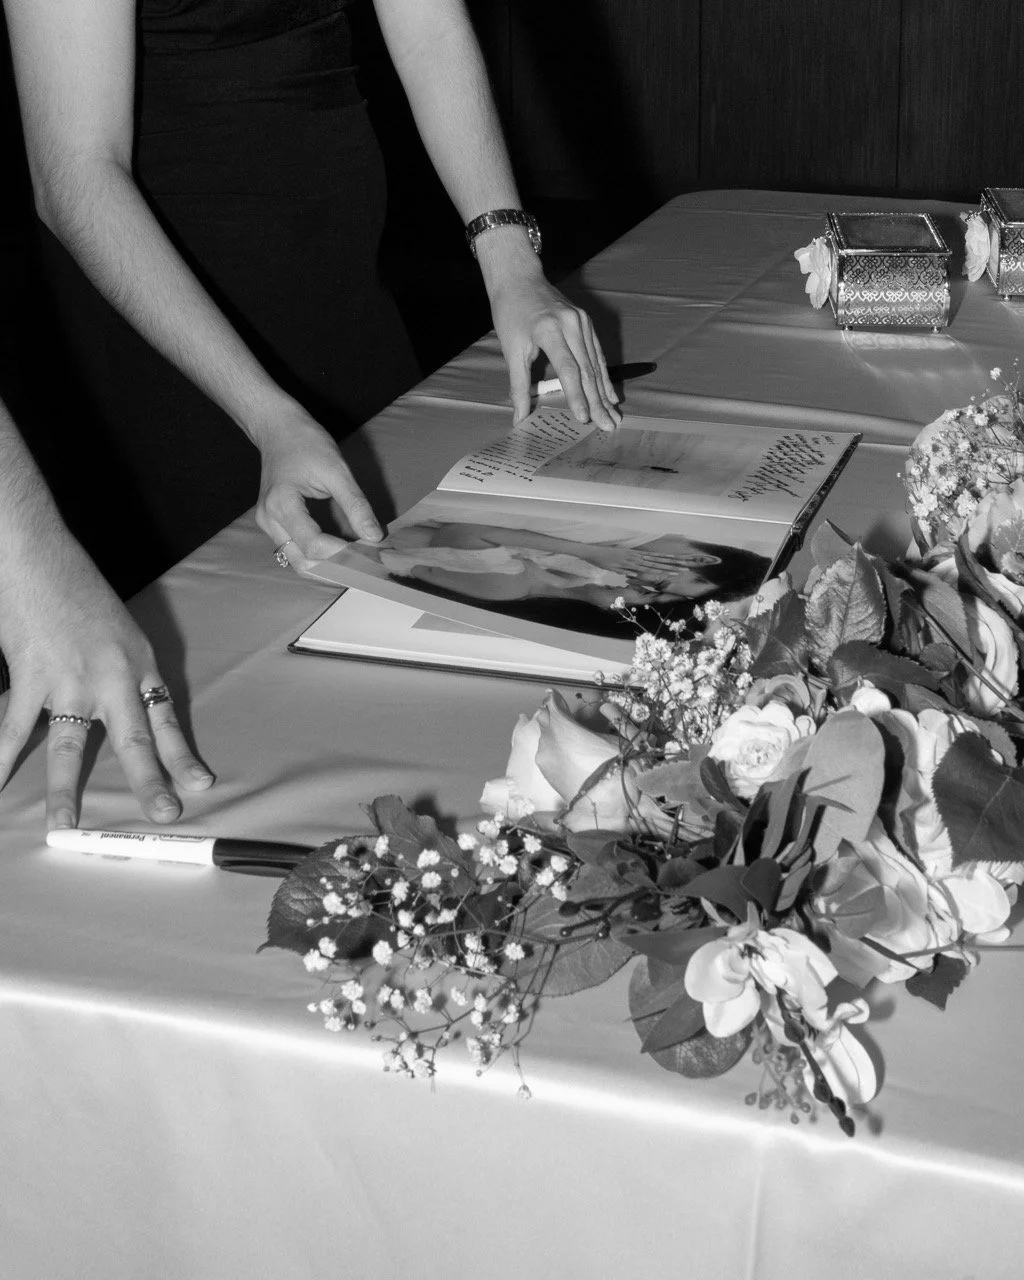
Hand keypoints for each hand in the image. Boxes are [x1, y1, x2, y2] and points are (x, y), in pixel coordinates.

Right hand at [0, 545, 213, 828]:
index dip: (181, 755)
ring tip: (64, 825)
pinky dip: (0, 759)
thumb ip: (120, 672)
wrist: (35, 556)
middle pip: (134, 740)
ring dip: (64, 790)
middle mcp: (111, 676)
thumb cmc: (74, 586)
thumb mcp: (118, 629)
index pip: (165, 719)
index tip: (199, 784)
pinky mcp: (30, 676)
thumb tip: (113, 710)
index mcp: (138, 663)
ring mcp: (69, 680)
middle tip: (164, 815)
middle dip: (149, 782)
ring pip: (69, 746)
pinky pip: (11, 728)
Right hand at [255, 416, 382, 560]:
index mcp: (282, 504)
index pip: (313, 544)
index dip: (342, 553)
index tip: (369, 552)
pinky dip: (317, 556)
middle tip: (364, 567)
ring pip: (296, 560)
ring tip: (355, 563)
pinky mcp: (274, 524)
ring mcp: (268, 524)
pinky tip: (340, 553)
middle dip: (334, 569)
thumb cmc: (305, 442)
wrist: (277, 428)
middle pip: (301, 561)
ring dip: (326, 566)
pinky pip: (295, 549)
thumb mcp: (337, 470)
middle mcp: (269, 519)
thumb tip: (374, 536)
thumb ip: (355, 505)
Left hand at [486, 259, 621, 430]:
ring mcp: (582, 321)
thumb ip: (519, 386)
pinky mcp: (586, 322)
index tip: (584, 418)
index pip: (568, 369)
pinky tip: (610, 395)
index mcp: (549, 330)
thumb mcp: (511, 350)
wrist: (519, 279)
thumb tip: (520, 417)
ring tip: (613, 416)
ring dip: (605, 393)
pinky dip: (604, 376)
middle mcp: (571, 324)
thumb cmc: (510, 314)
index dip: (577, 396)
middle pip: (588, 370)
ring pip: (596, 364)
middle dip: (598, 401)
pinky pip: (597, 354)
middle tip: (608, 426)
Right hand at [587, 546, 691, 576]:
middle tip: (686, 567)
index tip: (679, 563)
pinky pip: (642, 568)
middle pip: (658, 561)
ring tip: (679, 571)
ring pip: (654, 564)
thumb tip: (636, 575)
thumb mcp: (618, 565)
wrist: (593, 552)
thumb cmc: (603, 558)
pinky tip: (661, 573)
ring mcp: (633, 559)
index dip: (667, 561)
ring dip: (667, 568)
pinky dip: (652, 570)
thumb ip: (628, 570)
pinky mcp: (628, 563)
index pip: (655, 559)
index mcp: (636, 556)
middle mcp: (637, 556)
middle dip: (673, 564)